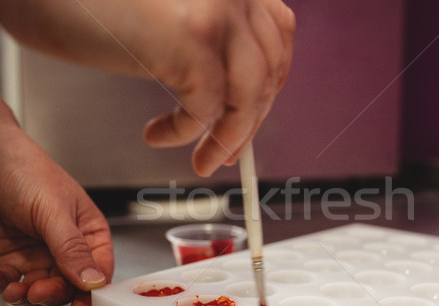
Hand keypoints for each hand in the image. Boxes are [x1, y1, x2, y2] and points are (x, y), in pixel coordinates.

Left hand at [0, 124, 113, 305]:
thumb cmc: (27, 170)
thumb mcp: (54, 211)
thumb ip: (72, 249)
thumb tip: (93, 282)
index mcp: (88, 232)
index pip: (98, 271)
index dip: (91, 295)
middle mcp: (65, 247)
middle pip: (68, 286)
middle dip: (52, 294)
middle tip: (38, 292)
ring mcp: (37, 254)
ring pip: (38, 290)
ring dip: (25, 295)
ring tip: (13, 286)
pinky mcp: (9, 257)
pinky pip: (10, 283)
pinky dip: (1, 286)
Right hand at [140, 0, 295, 176]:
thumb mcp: (168, 10)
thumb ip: (207, 32)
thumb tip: (231, 87)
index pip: (277, 36)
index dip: (269, 82)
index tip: (252, 112)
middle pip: (269, 70)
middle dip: (249, 121)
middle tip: (227, 149)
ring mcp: (216, 11)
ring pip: (249, 95)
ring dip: (229, 139)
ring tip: (204, 158)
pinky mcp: (189, 40)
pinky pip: (207, 108)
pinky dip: (186, 133)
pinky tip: (161, 134)